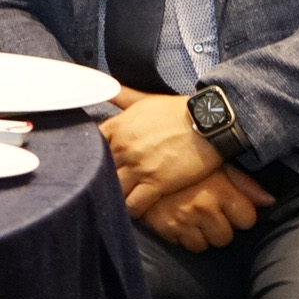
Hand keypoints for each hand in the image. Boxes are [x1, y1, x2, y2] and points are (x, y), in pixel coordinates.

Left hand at [102, 91, 221, 205]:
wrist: (209, 122)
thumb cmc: (178, 110)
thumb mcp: (146, 100)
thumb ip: (123, 96)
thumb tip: (107, 88)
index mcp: (117, 128)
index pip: (89, 147)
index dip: (90, 158)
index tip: (94, 164)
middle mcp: (123, 148)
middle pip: (98, 172)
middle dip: (100, 180)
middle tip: (105, 187)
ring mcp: (139, 167)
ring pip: (113, 190)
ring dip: (115, 197)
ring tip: (119, 200)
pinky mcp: (157, 183)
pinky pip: (134, 204)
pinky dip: (132, 210)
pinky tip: (135, 210)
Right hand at [138, 165, 273, 251]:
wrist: (143, 159)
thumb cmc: (186, 161)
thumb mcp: (217, 165)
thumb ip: (244, 184)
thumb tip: (270, 201)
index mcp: (221, 189)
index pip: (247, 219)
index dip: (240, 214)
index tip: (229, 207)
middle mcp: (204, 206)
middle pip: (226, 237)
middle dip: (220, 227)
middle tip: (207, 212)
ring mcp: (184, 218)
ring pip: (205, 244)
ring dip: (201, 234)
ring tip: (193, 217)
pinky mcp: (165, 227)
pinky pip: (184, 244)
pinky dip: (183, 236)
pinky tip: (180, 220)